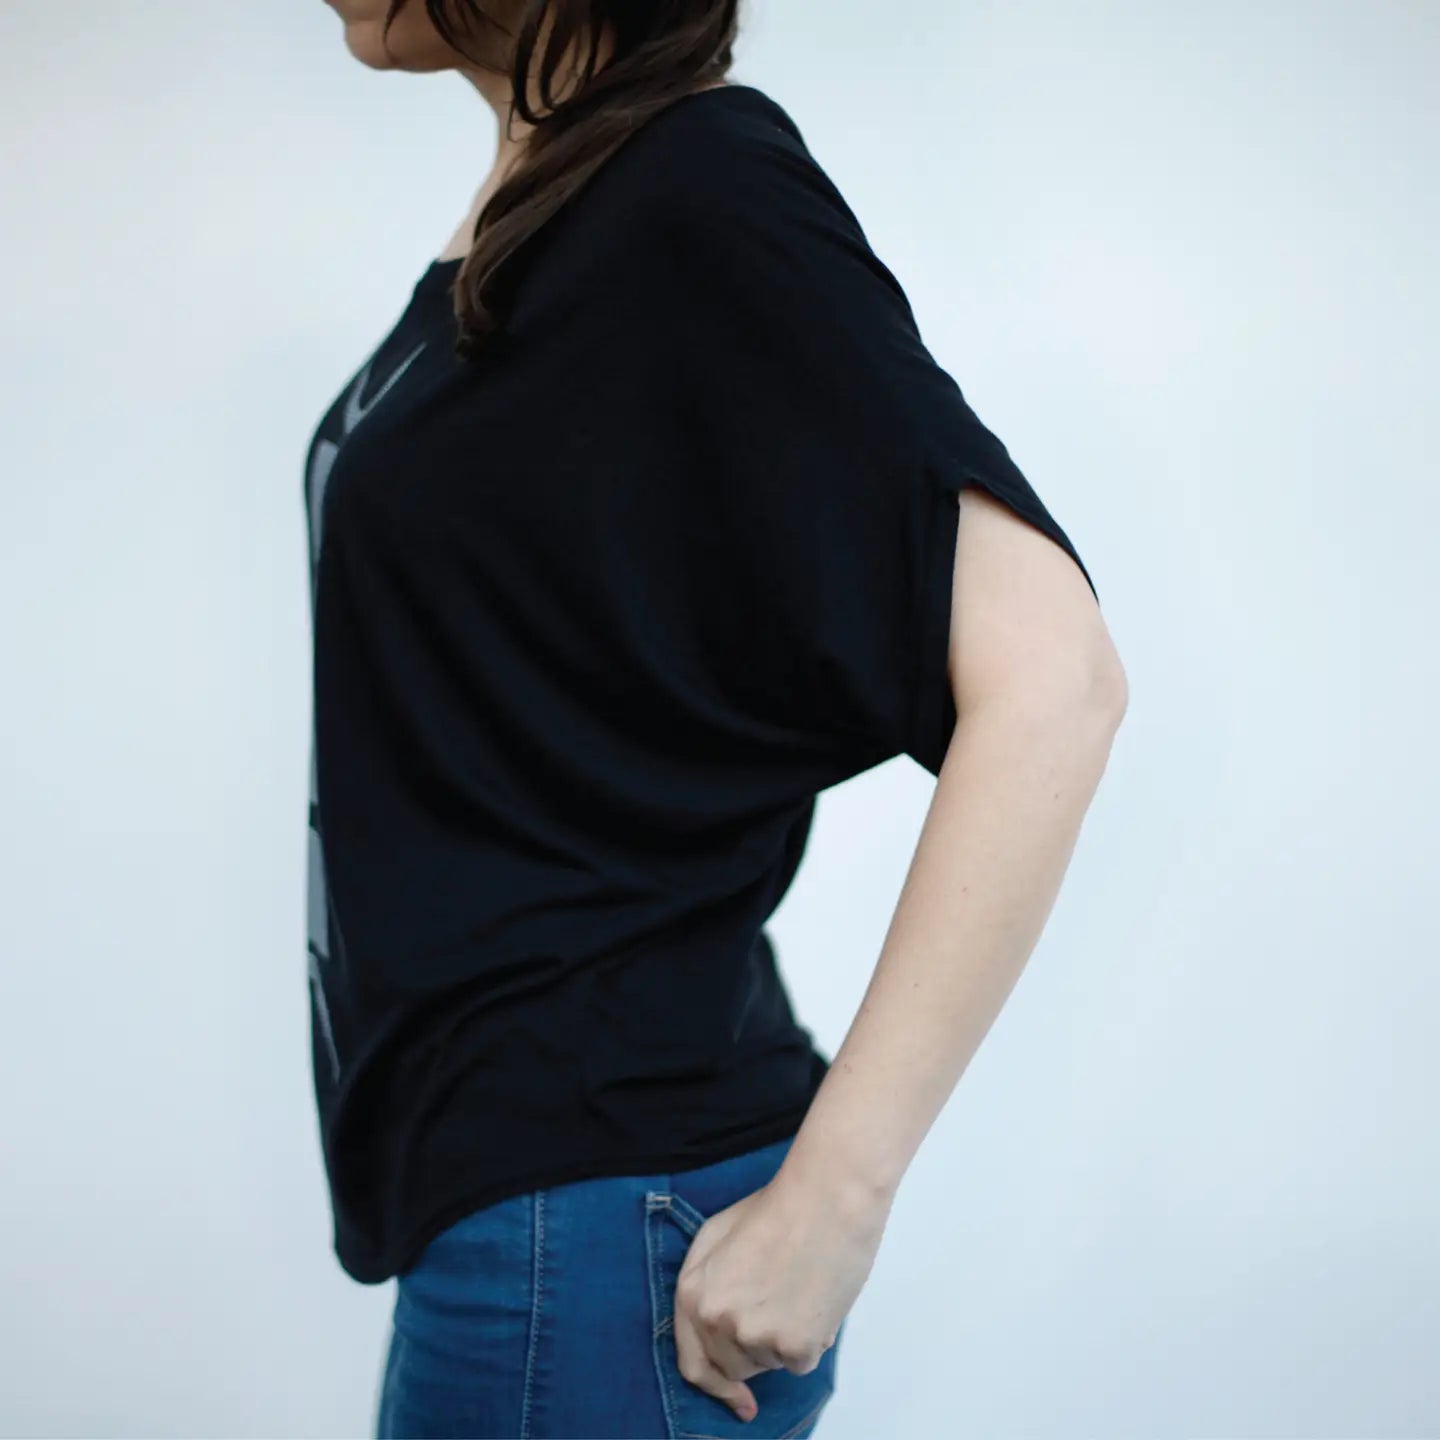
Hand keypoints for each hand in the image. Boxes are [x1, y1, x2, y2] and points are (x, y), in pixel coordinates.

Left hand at [670, 1165, 890, 1421]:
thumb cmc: (778, 1207)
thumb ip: (705, 1284)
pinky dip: (811, 1338)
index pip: (694, 1363)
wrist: (827, 1198)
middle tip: (779, 1304)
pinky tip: (816, 1298)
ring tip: (798, 1289)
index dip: (716, 1386)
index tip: (739, 1399)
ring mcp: (756, 1337)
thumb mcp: (717, 1235)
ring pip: (770, 1363)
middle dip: (755, 1347)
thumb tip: (716, 1328)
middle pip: (735, 1365)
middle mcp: (719, 1321)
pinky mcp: (795, 1347)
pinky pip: (802, 1361)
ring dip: (783, 1340)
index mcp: (694, 1294)